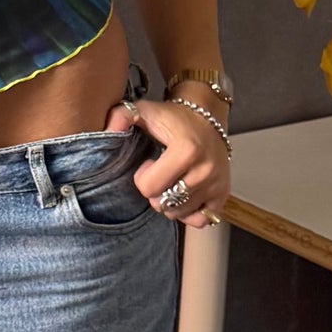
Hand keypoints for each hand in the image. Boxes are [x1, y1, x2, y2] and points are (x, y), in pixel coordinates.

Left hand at [105, 94, 229, 228]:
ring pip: (178, 213)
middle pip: (163, 204)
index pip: (149, 188)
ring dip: (170, 202)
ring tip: (173, 180)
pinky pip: (200, 220)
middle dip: (156, 191)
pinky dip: (189, 212)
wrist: (207, 116)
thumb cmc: (172, 118)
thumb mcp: (145, 111)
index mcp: (186, 150)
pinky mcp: (223, 194)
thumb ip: (121, 116)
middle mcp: (205, 170)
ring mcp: (216, 184)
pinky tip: (185, 195)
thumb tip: (108, 131)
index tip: (150, 163)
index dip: (143, 177)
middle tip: (161, 173)